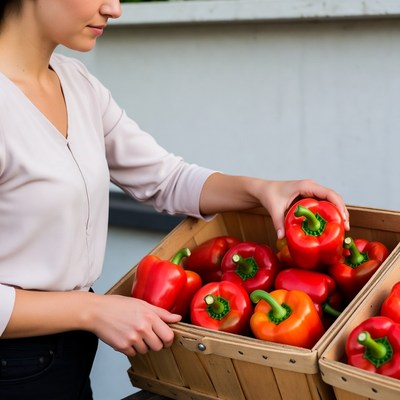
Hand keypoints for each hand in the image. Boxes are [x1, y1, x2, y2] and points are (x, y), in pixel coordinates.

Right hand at [88, 294, 181, 356]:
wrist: (97, 311)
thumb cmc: (118, 305)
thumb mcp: (142, 304)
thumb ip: (161, 313)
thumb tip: (177, 318)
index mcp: (149, 316)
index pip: (168, 335)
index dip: (169, 339)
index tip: (165, 339)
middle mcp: (142, 328)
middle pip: (159, 346)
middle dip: (156, 343)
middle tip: (149, 336)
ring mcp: (132, 338)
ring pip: (146, 351)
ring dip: (142, 346)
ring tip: (134, 334)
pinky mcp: (122, 347)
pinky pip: (133, 354)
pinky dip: (131, 348)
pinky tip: (125, 337)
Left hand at [200, 173, 349, 239]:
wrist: (263, 190)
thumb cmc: (269, 195)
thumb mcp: (274, 209)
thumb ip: (278, 222)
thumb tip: (281, 237)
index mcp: (306, 186)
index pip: (329, 193)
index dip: (339, 205)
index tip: (343, 218)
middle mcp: (312, 187)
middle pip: (334, 198)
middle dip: (342, 211)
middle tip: (345, 228)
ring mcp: (312, 191)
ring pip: (331, 201)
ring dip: (338, 213)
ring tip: (342, 228)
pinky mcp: (310, 197)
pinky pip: (324, 204)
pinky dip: (330, 213)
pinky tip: (331, 225)